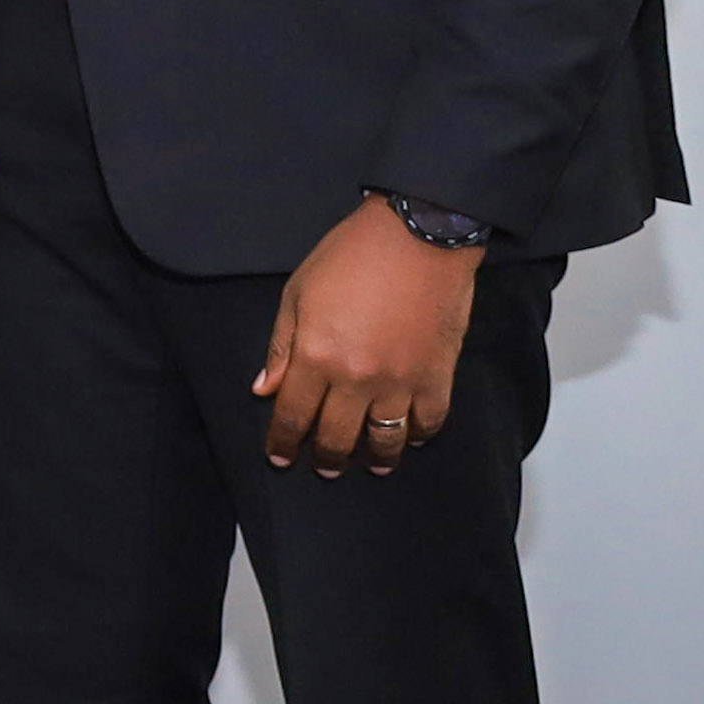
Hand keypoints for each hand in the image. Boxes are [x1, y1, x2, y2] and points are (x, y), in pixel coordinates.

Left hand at [256, 197, 480, 474]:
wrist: (417, 237)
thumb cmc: (351, 258)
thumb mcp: (297, 295)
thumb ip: (281, 348)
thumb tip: (265, 389)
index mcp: (316, 357)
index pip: (292, 416)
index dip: (283, 442)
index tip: (280, 457)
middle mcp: (356, 378)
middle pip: (337, 436)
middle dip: (326, 457)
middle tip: (324, 467)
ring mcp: (400, 381)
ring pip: (385, 438)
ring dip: (375, 457)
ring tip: (371, 464)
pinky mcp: (438, 375)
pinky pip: (429, 421)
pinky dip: (418, 434)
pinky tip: (409, 437)